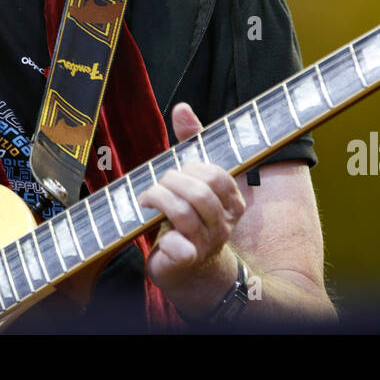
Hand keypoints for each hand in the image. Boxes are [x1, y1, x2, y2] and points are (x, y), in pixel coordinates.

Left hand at [137, 102, 245, 314]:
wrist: (191, 271)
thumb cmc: (190, 217)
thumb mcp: (194, 179)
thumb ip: (191, 143)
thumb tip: (182, 108)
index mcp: (232, 202)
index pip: (217, 175)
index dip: (191, 168)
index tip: (176, 170)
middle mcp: (224, 223)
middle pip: (201, 192)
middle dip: (172, 181)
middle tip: (158, 183)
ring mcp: (207, 243)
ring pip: (183, 213)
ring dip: (158, 199)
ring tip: (147, 198)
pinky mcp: (187, 260)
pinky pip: (178, 245)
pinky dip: (164, 237)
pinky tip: (155, 231)